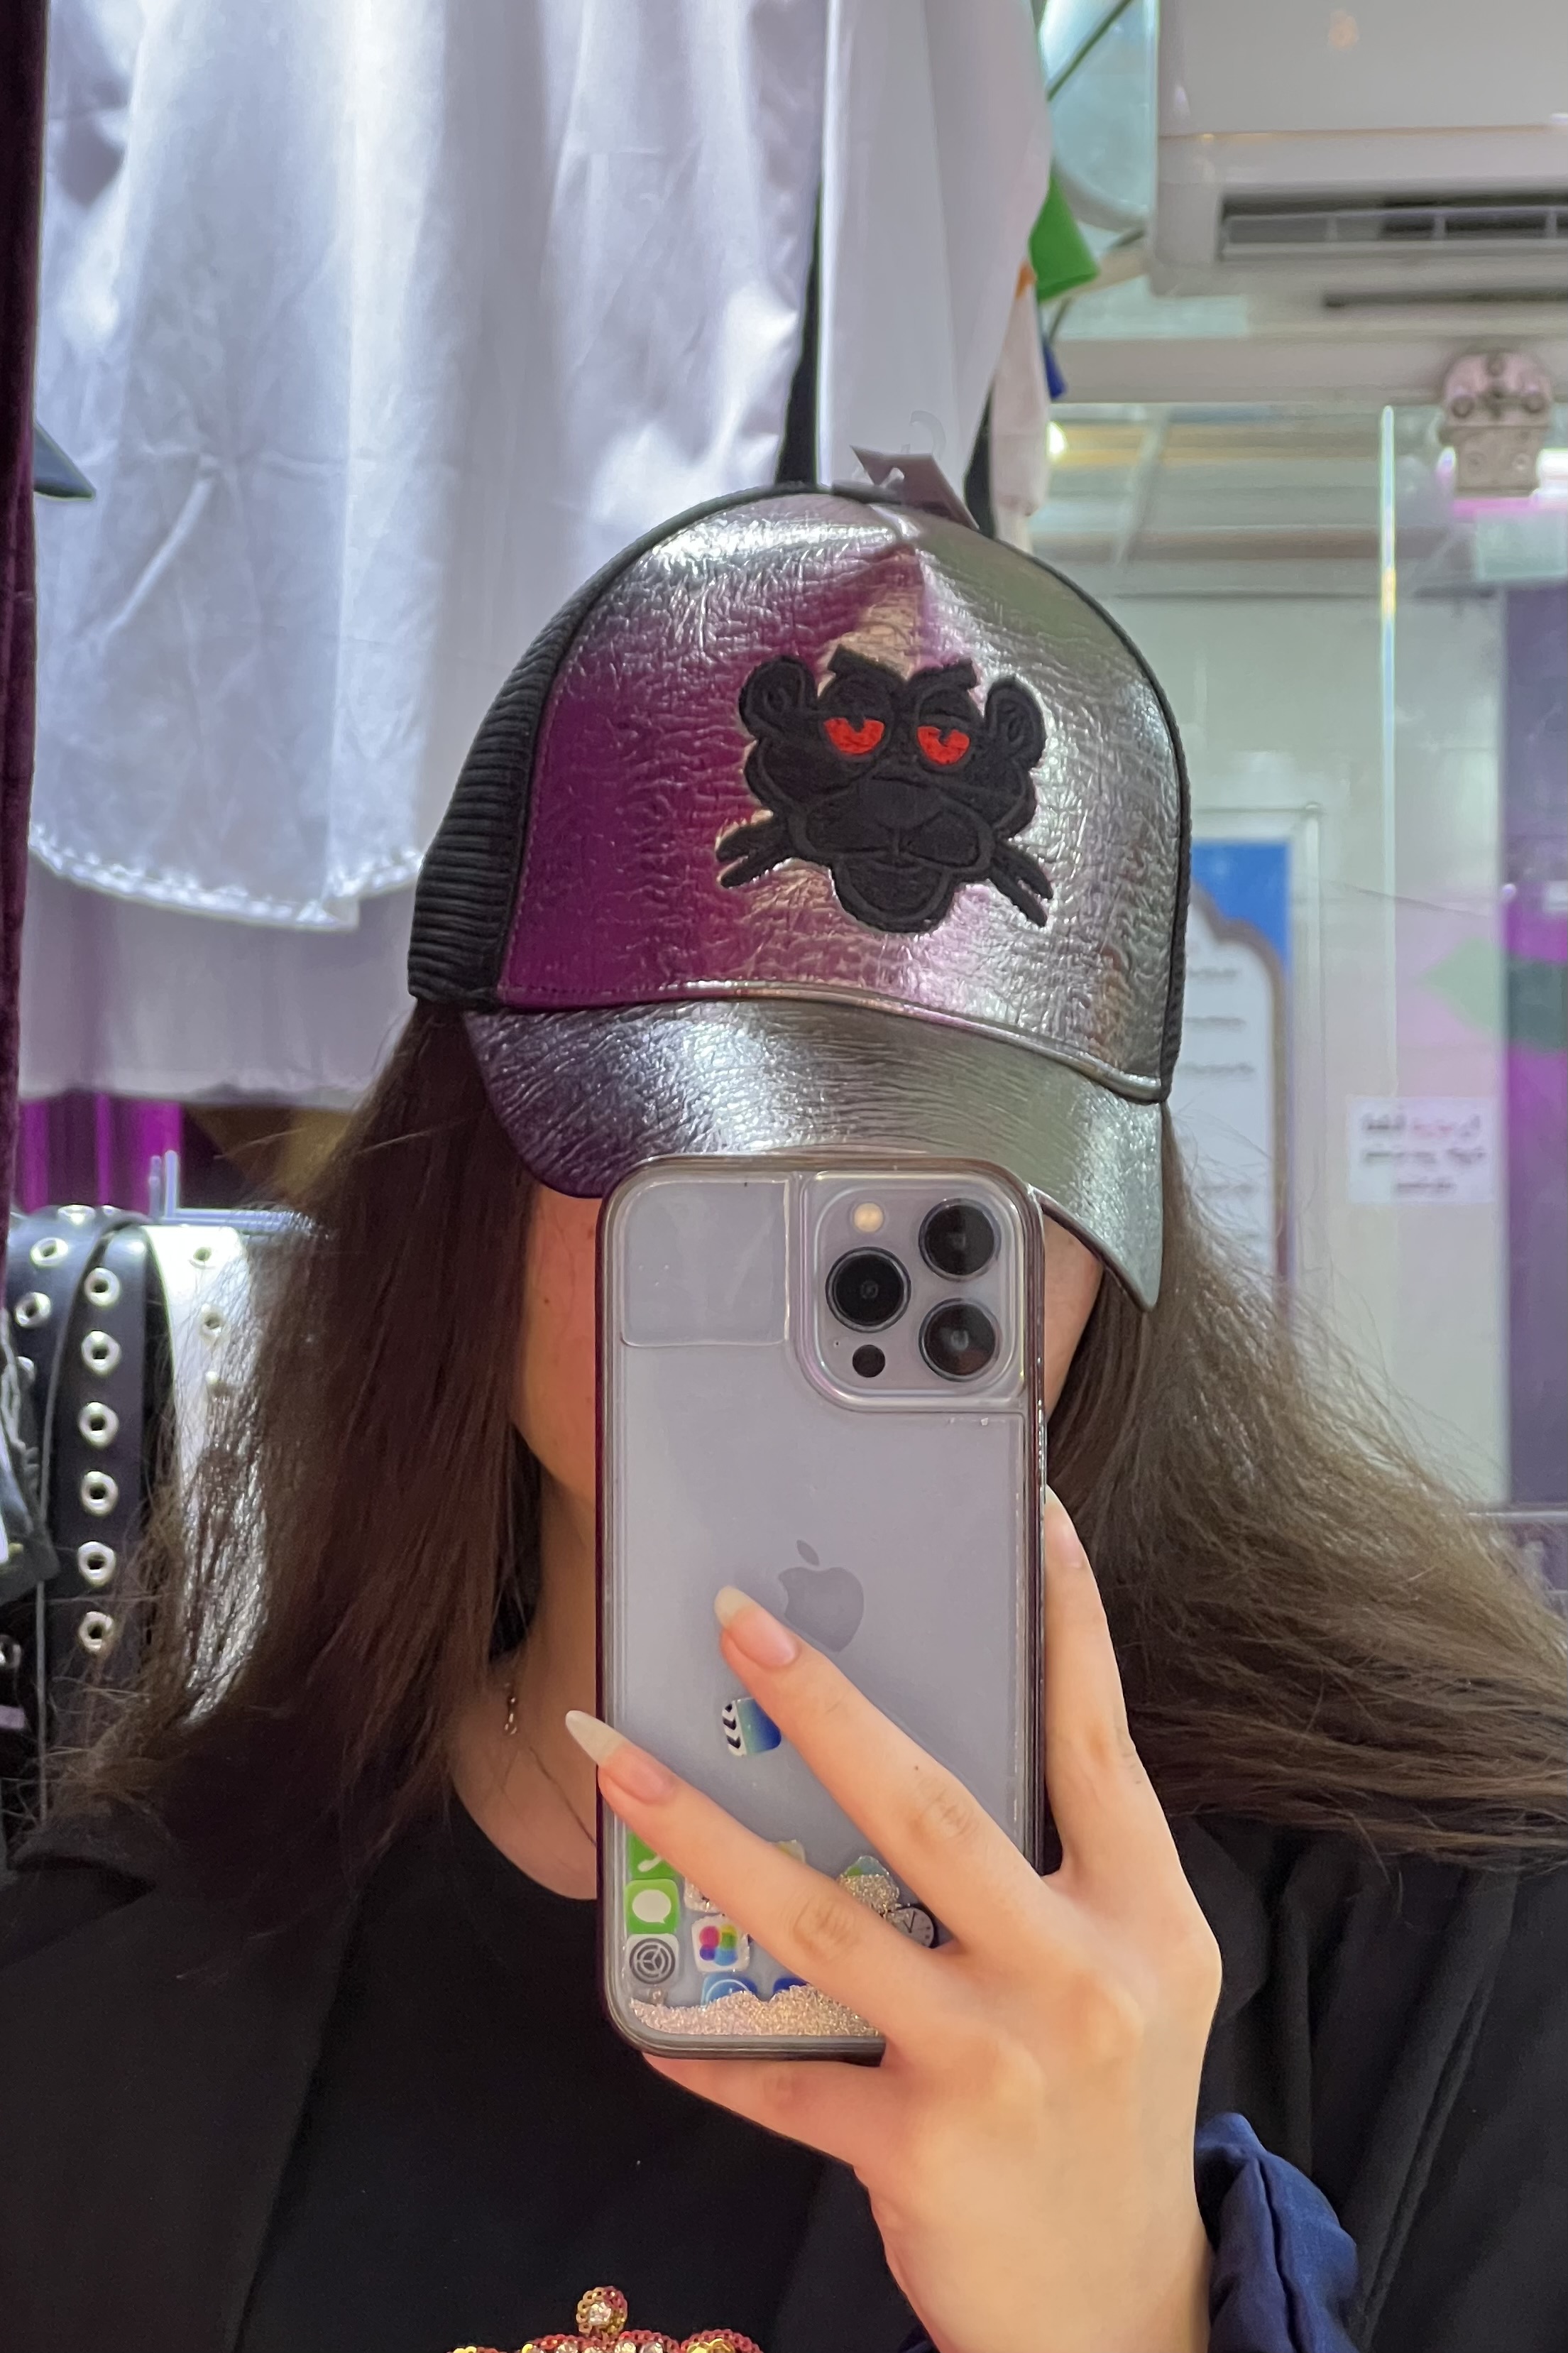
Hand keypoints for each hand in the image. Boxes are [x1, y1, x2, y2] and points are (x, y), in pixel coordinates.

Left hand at [567, 1493, 1219, 2352]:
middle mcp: (1082, 1973)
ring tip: (620, 1760)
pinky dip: (714, 2047)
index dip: (1065, 1615)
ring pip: (824, 1919)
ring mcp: (1000, 2062)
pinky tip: (653, 2021)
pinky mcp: (920, 2149)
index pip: (1098, 1732)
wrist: (1121, 2315)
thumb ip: (1053, 1869)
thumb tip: (909, 1749)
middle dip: (825, 1703)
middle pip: (933, 1806)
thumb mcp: (1127, 1977)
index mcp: (1144, 1910)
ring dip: (706, 1832)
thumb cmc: (1107, 2112)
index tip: (1021, 1510)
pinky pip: (785, 2080)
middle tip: (735, 1618)